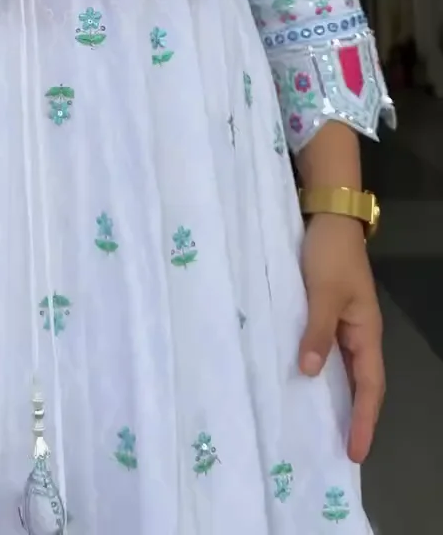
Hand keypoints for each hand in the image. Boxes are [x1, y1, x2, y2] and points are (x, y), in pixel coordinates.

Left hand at [299, 213, 384, 463]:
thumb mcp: (323, 291)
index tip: (355, 453)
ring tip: (318, 428)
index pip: (370, 387)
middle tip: (338, 451)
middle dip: (354, 418)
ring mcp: (342, 323)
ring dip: (335, 397)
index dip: (364, 420)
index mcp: (366, 332)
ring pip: (342, 370)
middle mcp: (357, 333)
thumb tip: (308, 373)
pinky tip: (302, 382)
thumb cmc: (330, 254)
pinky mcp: (324, 312)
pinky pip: (325, 351)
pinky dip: (319, 371)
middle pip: (360, 384)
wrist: (328, 217)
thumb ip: (316, 331)